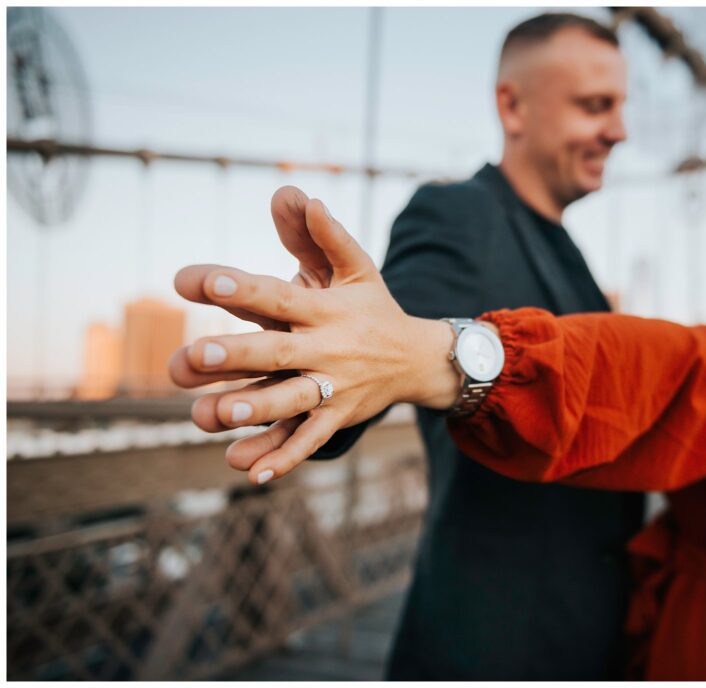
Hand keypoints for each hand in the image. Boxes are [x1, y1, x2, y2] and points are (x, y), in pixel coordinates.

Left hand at [169, 197, 460, 485]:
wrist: (420, 358)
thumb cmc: (374, 307)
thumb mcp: (357, 268)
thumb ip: (325, 235)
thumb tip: (300, 195)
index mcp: (327, 309)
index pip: (281, 296)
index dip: (243, 289)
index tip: (199, 280)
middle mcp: (329, 348)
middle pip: (280, 353)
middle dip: (239, 355)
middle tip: (195, 354)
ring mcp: (335, 387)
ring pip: (293, 402)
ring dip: (257, 409)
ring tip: (216, 412)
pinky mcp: (338, 418)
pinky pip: (311, 440)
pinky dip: (285, 458)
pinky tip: (250, 472)